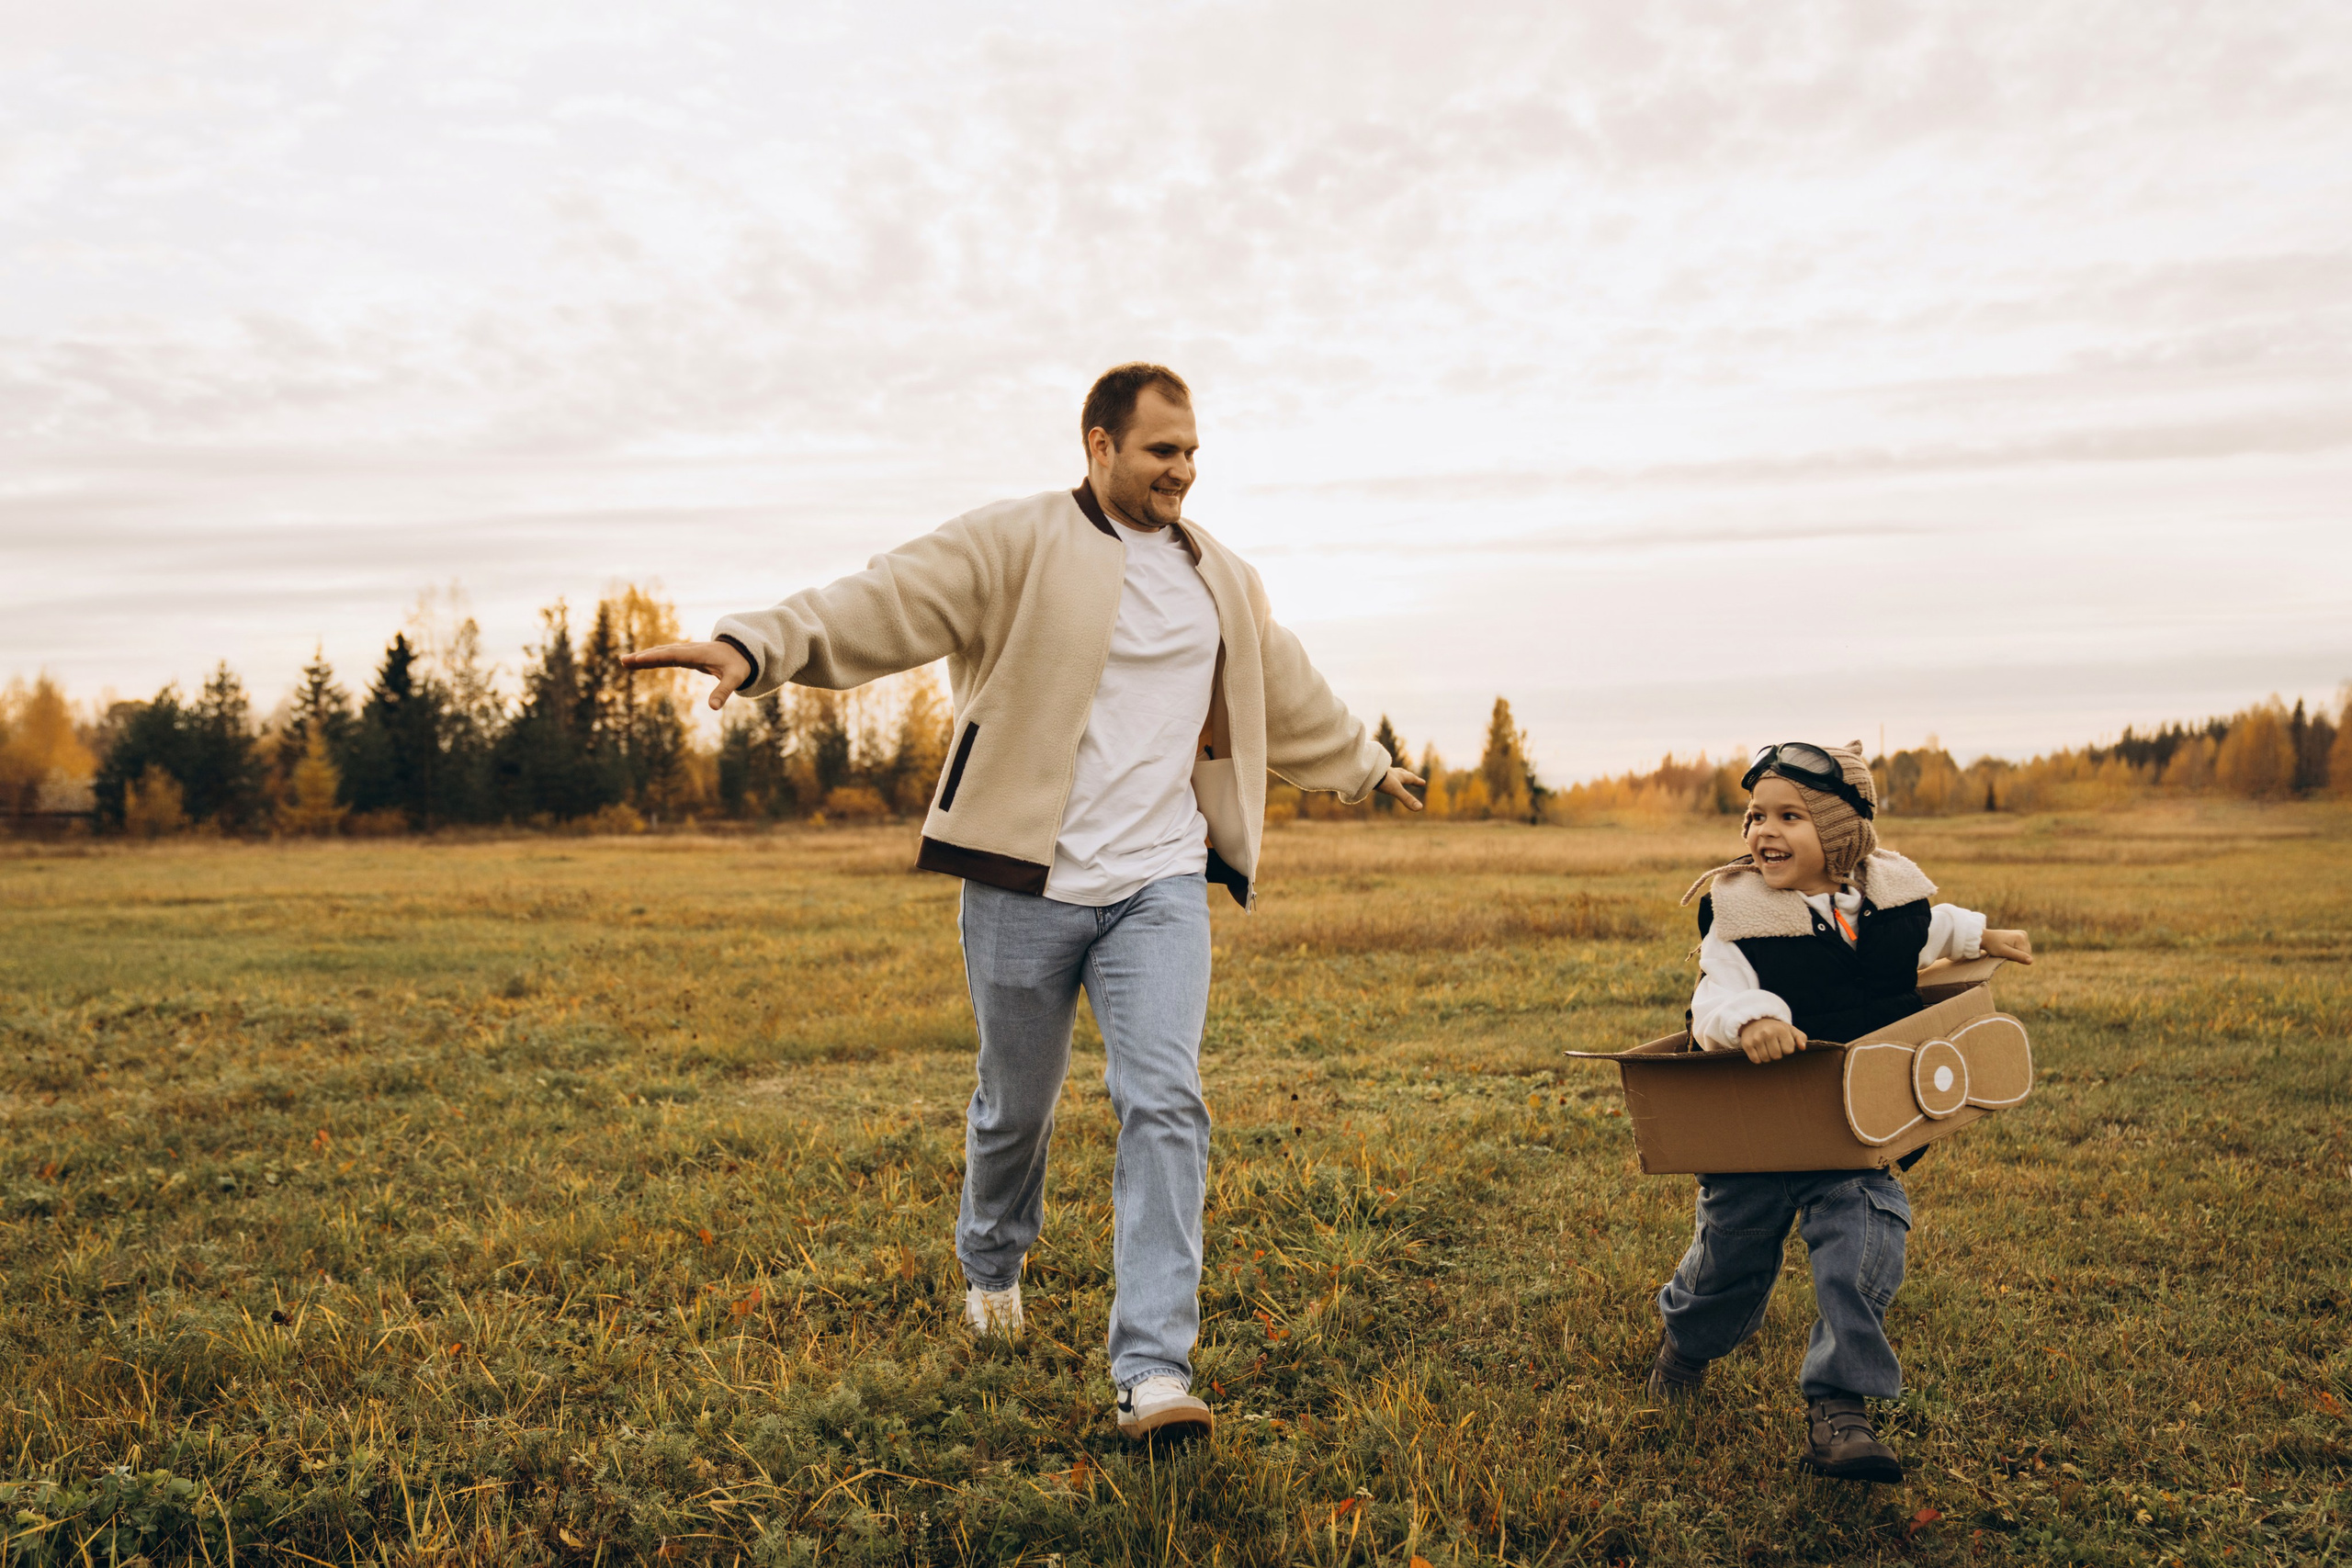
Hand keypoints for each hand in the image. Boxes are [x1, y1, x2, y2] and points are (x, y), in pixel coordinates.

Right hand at [620, 641, 751, 710]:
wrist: (742, 650)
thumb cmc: (739, 664)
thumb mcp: (735, 678)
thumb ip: (724, 692)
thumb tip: (714, 708)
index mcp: (698, 654)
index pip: (673, 655)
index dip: (656, 657)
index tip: (639, 659)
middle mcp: (689, 650)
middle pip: (662, 652)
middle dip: (643, 656)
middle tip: (624, 660)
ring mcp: (686, 652)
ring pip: (661, 653)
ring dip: (644, 657)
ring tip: (624, 662)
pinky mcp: (686, 656)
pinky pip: (665, 656)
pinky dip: (652, 658)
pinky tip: (640, 662)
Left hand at [1376, 766, 1426, 811]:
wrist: (1366, 769)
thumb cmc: (1382, 778)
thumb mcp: (1396, 790)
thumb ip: (1407, 799)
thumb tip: (1419, 808)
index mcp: (1398, 776)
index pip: (1410, 778)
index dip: (1417, 781)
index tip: (1423, 782)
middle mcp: (1390, 772)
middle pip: (1401, 773)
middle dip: (1407, 776)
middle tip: (1412, 776)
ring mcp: (1381, 772)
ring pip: (1390, 773)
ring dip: (1394, 774)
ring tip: (1394, 776)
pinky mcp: (1372, 772)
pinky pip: (1378, 774)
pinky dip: (1381, 776)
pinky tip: (1377, 778)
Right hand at [1736, 1017, 1807, 1063]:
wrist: (1754, 1021)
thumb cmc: (1776, 1029)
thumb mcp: (1790, 1030)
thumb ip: (1801, 1038)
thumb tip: (1802, 1047)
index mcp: (1780, 1029)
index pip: (1788, 1051)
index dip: (1786, 1049)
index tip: (1782, 1043)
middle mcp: (1767, 1033)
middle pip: (1777, 1056)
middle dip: (1777, 1054)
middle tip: (1773, 1046)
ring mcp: (1756, 1038)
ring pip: (1766, 1059)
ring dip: (1767, 1056)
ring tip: (1766, 1047)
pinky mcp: (1747, 1044)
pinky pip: (1755, 1060)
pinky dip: (1758, 1059)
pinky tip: (1758, 1050)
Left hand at [1981, 929, 2033, 964]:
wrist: (1985, 937)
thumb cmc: (1992, 945)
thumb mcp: (2004, 952)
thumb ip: (2018, 956)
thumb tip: (2031, 961)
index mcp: (2022, 937)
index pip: (2025, 956)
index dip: (2015, 958)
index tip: (2005, 952)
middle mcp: (2024, 934)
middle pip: (2026, 953)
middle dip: (2015, 955)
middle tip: (2004, 951)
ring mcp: (2022, 934)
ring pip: (2024, 952)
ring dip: (2015, 953)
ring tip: (2005, 949)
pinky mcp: (2020, 936)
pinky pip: (2021, 948)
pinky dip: (2014, 950)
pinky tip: (2007, 947)